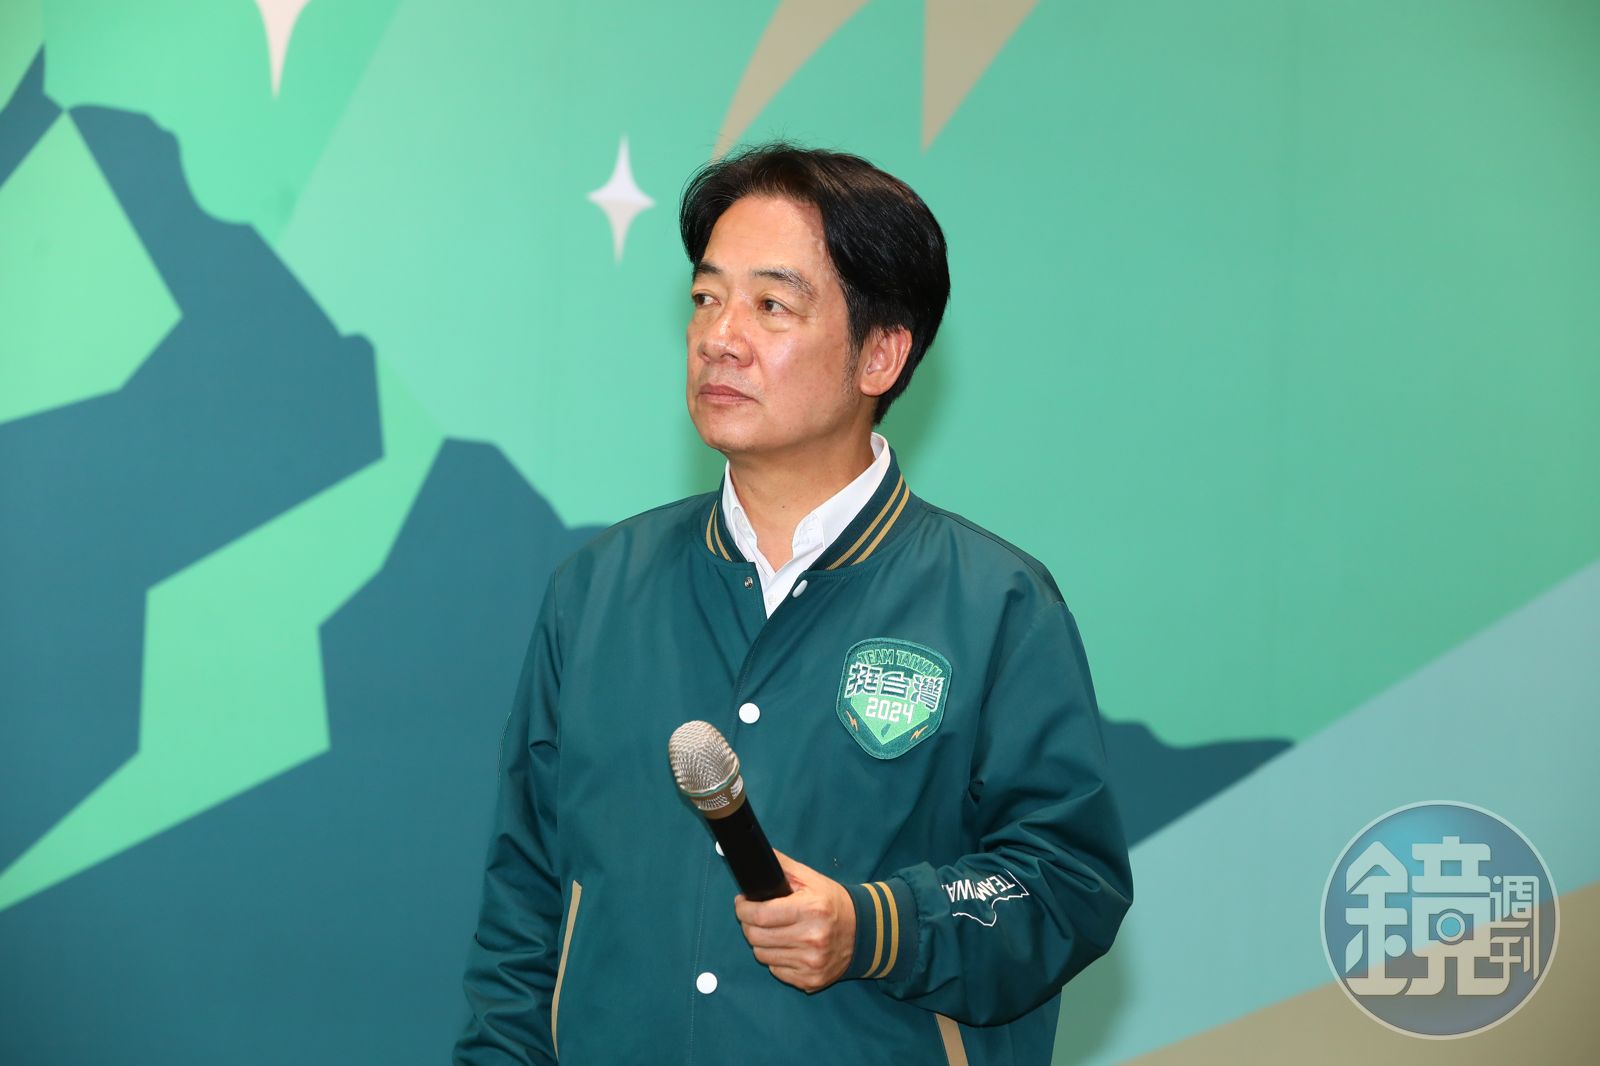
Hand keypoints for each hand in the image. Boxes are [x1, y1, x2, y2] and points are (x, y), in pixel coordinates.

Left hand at [734, 850, 855, 992]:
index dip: (744, 909)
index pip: (761, 915)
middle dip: (748, 925)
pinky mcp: (810, 981)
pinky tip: (786, 947)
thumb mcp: (811, 879)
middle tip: (754, 916)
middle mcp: (812, 939)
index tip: (742, 903)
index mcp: (811, 910)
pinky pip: (775, 970)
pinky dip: (775, 958)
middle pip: (757, 937)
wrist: (864, 933)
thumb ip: (782, 866)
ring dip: (761, 942)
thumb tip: (755, 858)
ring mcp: (811, 963)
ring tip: (772, 931)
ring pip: (762, 956)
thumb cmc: (833, 903)